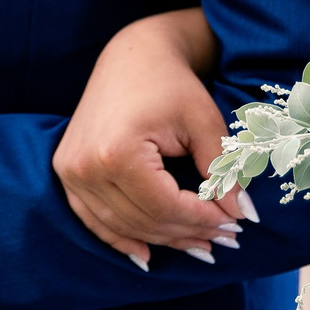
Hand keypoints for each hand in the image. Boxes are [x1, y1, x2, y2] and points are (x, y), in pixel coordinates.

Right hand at [53, 9, 247, 268]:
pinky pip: (94, 220)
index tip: (235, 225)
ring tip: (200, 243)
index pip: (166, 206)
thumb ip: (222, 172)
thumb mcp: (204, 123)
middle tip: (226, 238)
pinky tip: (148, 254)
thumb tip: (243, 217)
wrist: (132, 55)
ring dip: (163, 239)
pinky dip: (122, 238)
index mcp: (117, 152)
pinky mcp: (66, 172)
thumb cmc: (171, 83)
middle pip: (144, 220)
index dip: (203, 220)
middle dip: (189, 232)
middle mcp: (85, 167)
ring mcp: (70, 172)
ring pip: (122, 226)